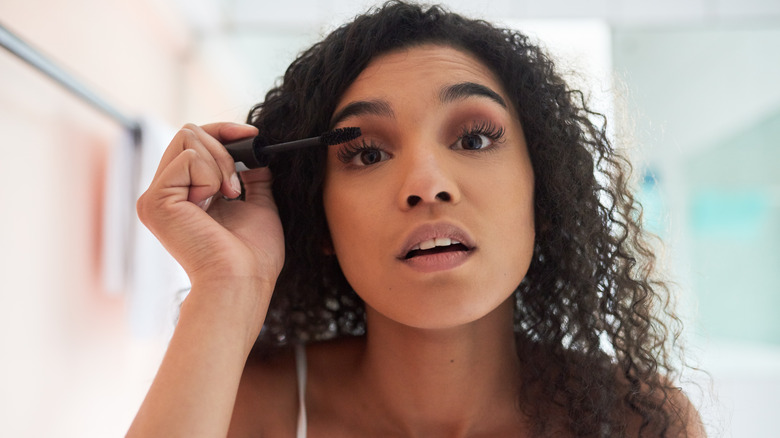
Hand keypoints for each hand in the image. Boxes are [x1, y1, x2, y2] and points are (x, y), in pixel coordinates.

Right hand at [136, 122, 284, 302]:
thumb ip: (253, 178)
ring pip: (188, 137)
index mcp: (184, 195)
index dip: (224, 132)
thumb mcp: (258, 205)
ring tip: (228, 196)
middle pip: (189, 133)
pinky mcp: (155, 200)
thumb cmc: (252, 257)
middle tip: (237, 187)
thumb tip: (255, 153)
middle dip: (225, 149)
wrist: (242, 281)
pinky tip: (214, 201)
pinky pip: (188, 158)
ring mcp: (156, 196)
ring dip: (220, 164)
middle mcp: (165, 194)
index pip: (195, 142)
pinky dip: (211, 176)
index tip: (254, 136)